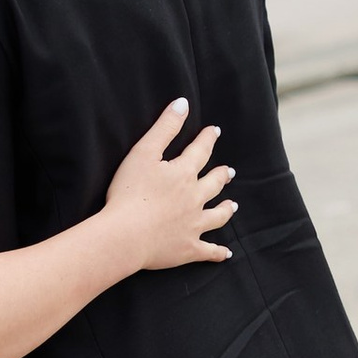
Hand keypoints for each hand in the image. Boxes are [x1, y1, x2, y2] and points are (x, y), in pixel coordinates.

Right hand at [102, 100, 233, 271]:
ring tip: (233, 205)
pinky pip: (208, 251)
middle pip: (213, 184)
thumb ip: (164, 127)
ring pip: (217, 215)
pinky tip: (226, 254)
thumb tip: (183, 103)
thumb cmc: (129, 193)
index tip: (214, 131)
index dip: (207, 139)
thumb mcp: (143, 152)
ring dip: (226, 209)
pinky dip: (218, 253)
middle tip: (229, 171)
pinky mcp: (188, 249)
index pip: (200, 151)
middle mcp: (194, 198)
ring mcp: (194, 225)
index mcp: (183, 174)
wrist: (125, 235)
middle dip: (221, 175)